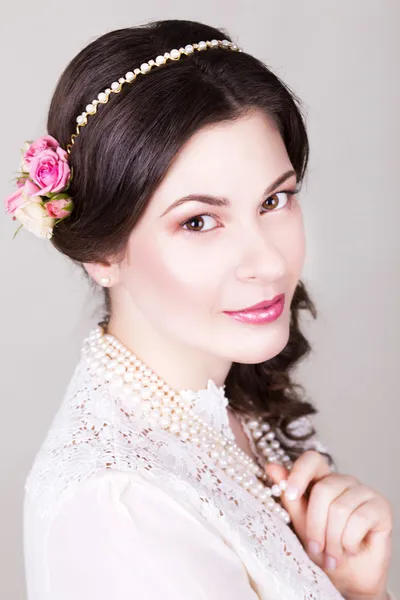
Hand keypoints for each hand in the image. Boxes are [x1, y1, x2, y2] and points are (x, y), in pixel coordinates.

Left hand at [265, 451, 392, 598]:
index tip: (291, 495)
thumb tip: (272, 467)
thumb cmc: (322, 550)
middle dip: (315, 525)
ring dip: (332, 540)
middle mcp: (344, 481)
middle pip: (323, 489)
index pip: (312, 460)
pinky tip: (351, 549)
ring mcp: (364, 492)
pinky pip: (359, 519)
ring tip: (332, 555)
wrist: (348, 579)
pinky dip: (349, 542)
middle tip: (315, 548)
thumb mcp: (300, 523)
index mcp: (322, 480)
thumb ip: (289, 496)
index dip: (300, 473)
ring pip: (340, 508)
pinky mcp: (381, 507)